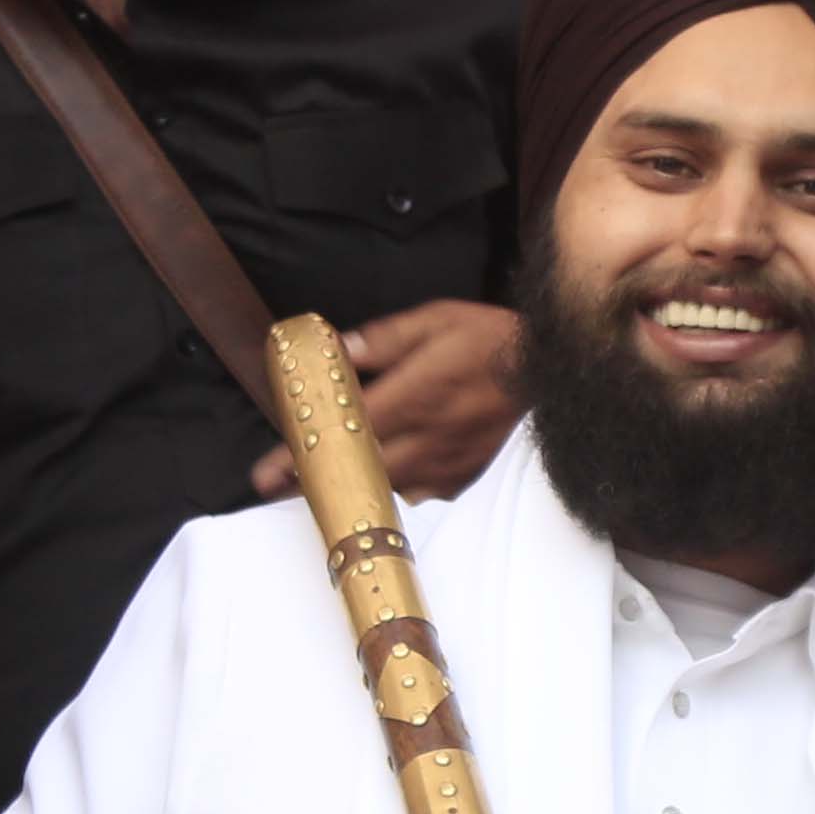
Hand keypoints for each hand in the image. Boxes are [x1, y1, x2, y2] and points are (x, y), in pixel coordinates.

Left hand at [251, 298, 527, 502]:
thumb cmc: (488, 338)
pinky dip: (397, 486)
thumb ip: (384, 340)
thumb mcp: (434, 321)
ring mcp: (446, 462)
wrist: (546, 368)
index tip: (268, 471)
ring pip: (386, 487)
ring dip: (355, 484)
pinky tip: (387, 473)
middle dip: (315, 480)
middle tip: (277, 486)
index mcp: (414, 396)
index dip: (304, 453)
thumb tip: (340, 349)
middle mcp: (427, 437)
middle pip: (359, 471)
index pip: (346, 431)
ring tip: (325, 481)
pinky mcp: (462, 475)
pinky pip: (419, 492)